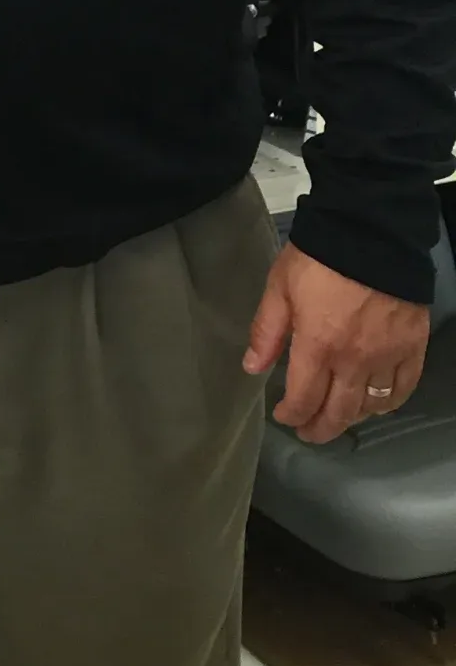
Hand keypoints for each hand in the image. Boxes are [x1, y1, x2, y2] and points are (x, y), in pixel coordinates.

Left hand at [244, 242, 431, 444]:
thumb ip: (267, 331)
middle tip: (308, 432)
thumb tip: (252, 368)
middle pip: (338, 412)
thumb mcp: (280, 287)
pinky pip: (402, 389)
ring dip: (351, 418)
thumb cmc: (319, 257)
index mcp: (317, 346)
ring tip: (336, 418)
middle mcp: (354, 361)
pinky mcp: (412, 347)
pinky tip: (376, 405)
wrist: (373, 232)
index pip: (303, 399)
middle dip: (319, 429)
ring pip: (370, 406)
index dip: (291, 414)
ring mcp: (387, 357)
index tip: (283, 416)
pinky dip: (388, 404)